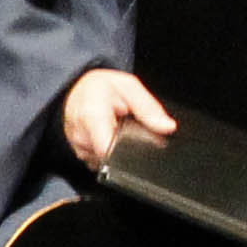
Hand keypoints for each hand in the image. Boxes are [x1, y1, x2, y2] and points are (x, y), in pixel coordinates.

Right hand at [59, 69, 174, 170]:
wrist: (78, 88)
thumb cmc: (100, 86)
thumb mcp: (129, 86)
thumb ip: (148, 108)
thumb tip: (168, 126)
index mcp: (92, 117)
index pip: (108, 151)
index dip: (128, 153)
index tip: (141, 146)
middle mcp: (82, 135)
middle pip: (111, 158)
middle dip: (127, 148)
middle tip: (129, 128)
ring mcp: (79, 147)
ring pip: (106, 160)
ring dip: (118, 149)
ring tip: (118, 129)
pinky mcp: (81, 153)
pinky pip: (100, 160)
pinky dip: (110, 151)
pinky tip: (112, 136)